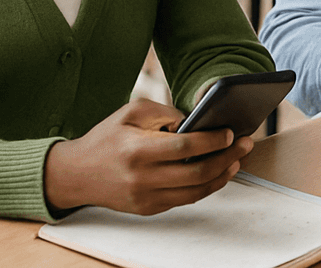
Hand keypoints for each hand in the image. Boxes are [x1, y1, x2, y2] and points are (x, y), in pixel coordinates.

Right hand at [43, 99, 252, 215]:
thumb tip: (195, 121)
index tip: (230, 132)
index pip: (185, 147)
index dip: (212, 140)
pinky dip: (205, 187)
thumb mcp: (131, 112)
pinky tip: (218, 173)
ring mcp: (146, 197)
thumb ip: (165, 112)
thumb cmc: (105, 138)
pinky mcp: (148, 208)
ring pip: (195, 191)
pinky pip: (185, 200)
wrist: (75, 174)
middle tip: (245, 144)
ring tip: (237, 160)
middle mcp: (142, 177)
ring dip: (222, 175)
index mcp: (138, 149)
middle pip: (196, 172)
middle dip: (227, 157)